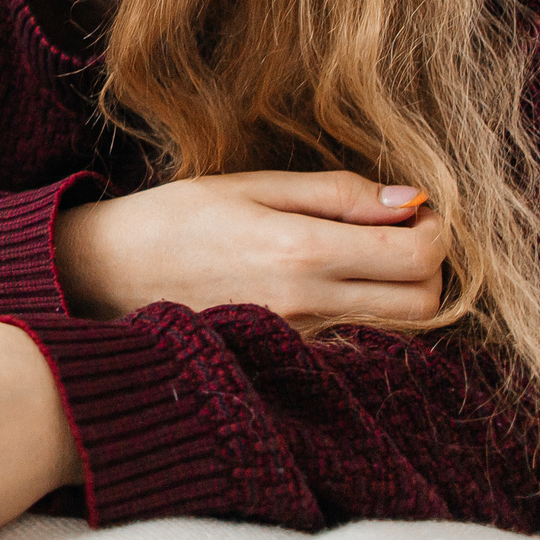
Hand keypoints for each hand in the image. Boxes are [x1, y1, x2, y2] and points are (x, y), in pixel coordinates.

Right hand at [54, 171, 444, 328]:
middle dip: (429, 266)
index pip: (418, 257)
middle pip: (424, 304)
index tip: (414, 210)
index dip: (436, 230)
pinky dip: (365, 316)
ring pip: (397, 329)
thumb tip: (411, 200)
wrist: (103, 275)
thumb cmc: (171, 218)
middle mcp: (308, 304)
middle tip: (397, 235)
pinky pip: (355, 343)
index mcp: (302, 250)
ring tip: (362, 257)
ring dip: (399, 292)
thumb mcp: (249, 185)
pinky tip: (332, 287)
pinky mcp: (285, 355)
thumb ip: (335, 193)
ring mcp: (298, 338)